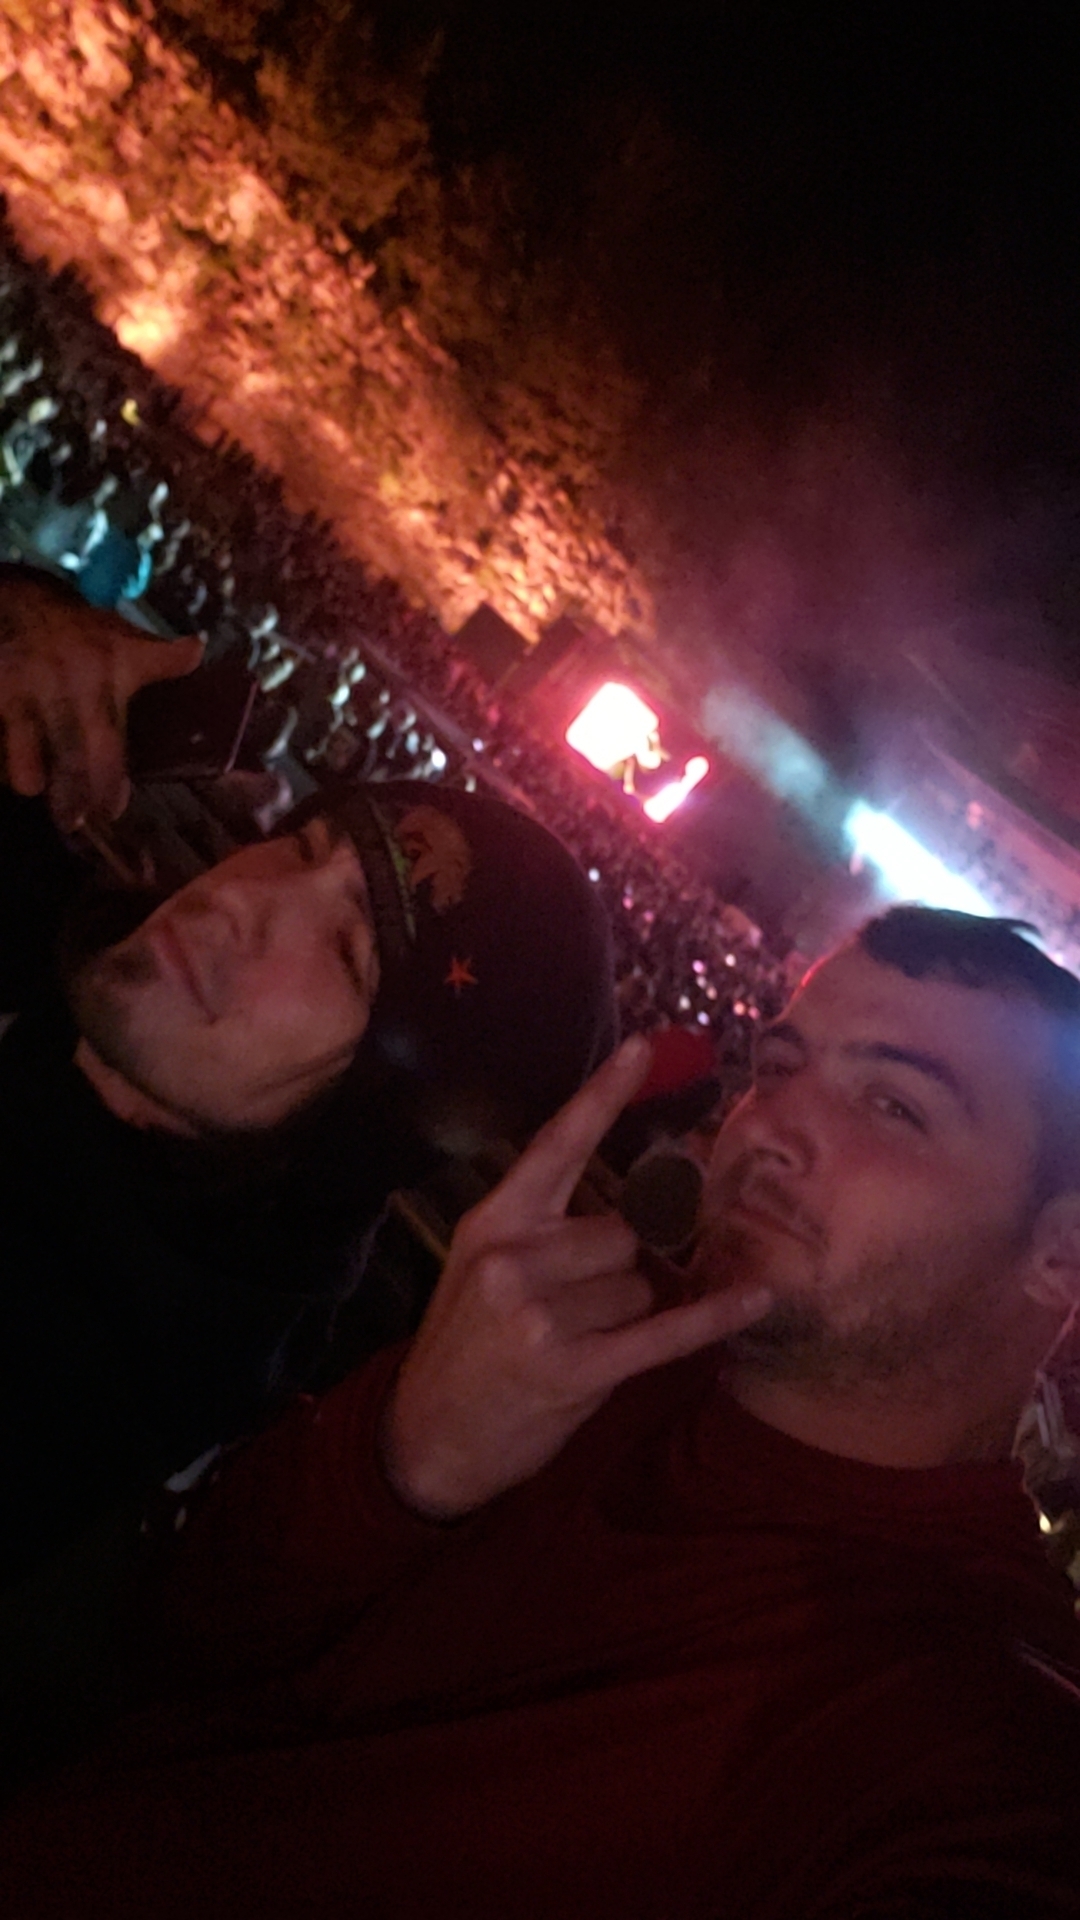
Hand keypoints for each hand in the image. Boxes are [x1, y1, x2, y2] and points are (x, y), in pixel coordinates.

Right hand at [0, 572, 203, 829]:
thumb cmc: (78, 631)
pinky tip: (9, 768)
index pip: (110, 736)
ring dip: (28, 779)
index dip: (111, 779)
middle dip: (72, 796)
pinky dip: (3, 762)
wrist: (20, 599)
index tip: (114, 810)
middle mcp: (61, 687)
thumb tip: (197, 648)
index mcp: (102, 676)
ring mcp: (18, 693)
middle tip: (74, 823)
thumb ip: (160, 658)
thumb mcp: (122, 638)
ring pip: (22, 759)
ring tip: (34, 788)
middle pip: (70, 755)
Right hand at [381, 1035, 772, 1518]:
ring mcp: (541, 1315)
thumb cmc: (466, 1346)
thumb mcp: (482, 1270)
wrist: (426, 1436)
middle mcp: (515, 1258)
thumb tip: (638, 1210)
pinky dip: (711, 1317)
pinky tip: (753, 1297)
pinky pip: (662, 1333)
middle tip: (583, 1307)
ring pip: (640, 1285)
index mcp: (494, 1222)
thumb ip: (545, 1232)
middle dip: (623, 1267)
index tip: (644, 1046)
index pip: (556, 1145)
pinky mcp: (573, 1369)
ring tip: (579, 1343)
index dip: (603, 1095)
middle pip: (622, 1233)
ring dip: (629, 1313)